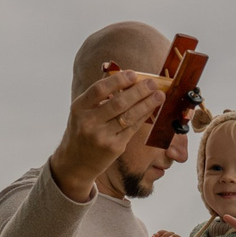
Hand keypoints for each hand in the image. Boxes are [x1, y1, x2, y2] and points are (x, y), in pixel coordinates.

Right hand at [49, 68, 164, 201]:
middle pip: (118, 103)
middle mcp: (89, 122)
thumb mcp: (83, 111)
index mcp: (79, 108)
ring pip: (129, 116)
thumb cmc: (83, 131)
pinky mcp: (114, 147)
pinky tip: (151, 109)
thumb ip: (99, 95)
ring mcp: (102, 136)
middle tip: (153, 84)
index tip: (133, 74)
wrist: (76, 162)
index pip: (99, 90)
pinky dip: (143, 117)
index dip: (118, 80)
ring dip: (147, 104)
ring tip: (159, 95)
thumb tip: (123, 74)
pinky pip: (132, 129)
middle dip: (138, 91)